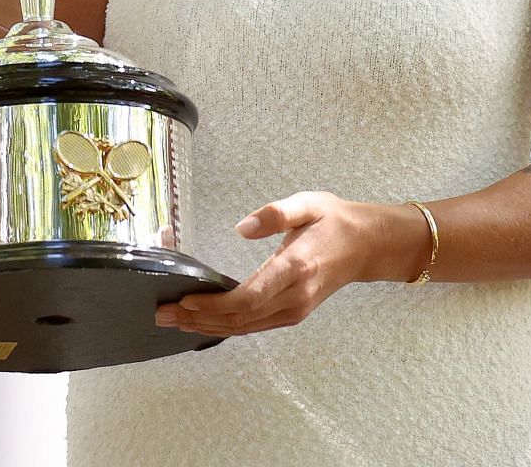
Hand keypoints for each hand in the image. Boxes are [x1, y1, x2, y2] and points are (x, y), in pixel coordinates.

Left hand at [155, 192, 419, 336]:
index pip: (251, 296)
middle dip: (199, 319)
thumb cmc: (334, 221)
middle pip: (241, 317)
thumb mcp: (308, 203)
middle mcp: (294, 295)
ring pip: (245, 327)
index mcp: (296, 266)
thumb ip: (276, 213)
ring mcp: (294, 309)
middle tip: (163, 314)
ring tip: (175, 321)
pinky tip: (204, 322)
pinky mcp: (292, 314)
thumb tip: (243, 227)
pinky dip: (226, 326)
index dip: (215, 304)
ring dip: (208, 326)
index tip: (186, 300)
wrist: (366, 245)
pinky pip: (254, 326)